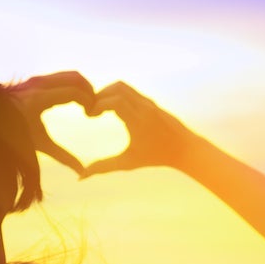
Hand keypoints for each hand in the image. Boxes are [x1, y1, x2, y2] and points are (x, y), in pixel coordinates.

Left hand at [8, 71, 94, 176]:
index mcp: (38, 100)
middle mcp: (35, 85)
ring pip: (67, 75)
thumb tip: (82, 172)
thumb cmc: (14, 138)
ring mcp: (33, 80)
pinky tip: (76, 99)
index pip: (73, 92)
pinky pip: (59, 77)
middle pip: (73, 78)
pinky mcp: (33, 79)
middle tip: (97, 104)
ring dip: (81, 86)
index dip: (89, 100)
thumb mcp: (40, 146)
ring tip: (89, 102)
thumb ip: (63, 156)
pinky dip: (71, 84)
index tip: (95, 112)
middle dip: (89, 89)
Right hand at [79, 81, 201, 178]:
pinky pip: (130, 91)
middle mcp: (144, 107)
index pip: (114, 101)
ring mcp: (148, 101)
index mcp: (138, 121)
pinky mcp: (150, 100)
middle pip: (117, 88)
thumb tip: (80, 178)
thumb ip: (103, 167)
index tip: (90, 117)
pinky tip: (111, 109)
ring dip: (108, 93)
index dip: (97, 105)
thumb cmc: (155, 158)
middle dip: (100, 96)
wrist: (184, 148)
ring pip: (123, 86)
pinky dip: (116, 94)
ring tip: (99, 109)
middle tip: (91, 110)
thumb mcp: (127, 163)